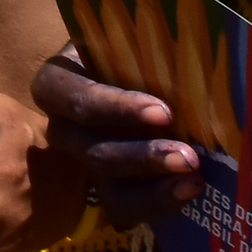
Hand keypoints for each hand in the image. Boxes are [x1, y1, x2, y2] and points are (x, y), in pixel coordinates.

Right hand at [34, 52, 198, 222]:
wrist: (142, 80)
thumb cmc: (135, 52)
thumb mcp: (133, 43)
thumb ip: (148, 49)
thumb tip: (190, 55)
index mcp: (58, 81)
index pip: (74, 96)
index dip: (115, 107)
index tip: (164, 111)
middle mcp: (62, 126)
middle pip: (91, 149)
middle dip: (141, 156)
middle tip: (188, 156)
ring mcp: (82, 162)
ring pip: (105, 186)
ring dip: (152, 187)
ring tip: (193, 178)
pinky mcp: (104, 189)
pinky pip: (122, 208)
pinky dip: (157, 202)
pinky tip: (188, 191)